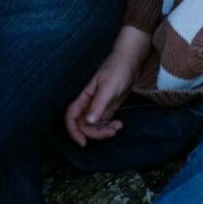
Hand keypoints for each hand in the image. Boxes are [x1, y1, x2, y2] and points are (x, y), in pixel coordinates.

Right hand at [65, 26, 150, 146]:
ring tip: (118, 127)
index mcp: (85, 96)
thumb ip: (99, 104)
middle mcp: (89, 103)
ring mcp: (98, 106)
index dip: (73, 131)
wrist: (131, 61)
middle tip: (110, 132)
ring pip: (94, 126)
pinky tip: (120, 124)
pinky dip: (110, 127)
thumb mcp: (109, 86)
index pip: (71, 116)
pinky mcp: (108, 108)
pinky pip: (104, 123)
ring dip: (104, 132)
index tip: (83, 142)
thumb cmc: (118, 69)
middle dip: (95, 133)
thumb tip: (89, 121)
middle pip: (83, 125)